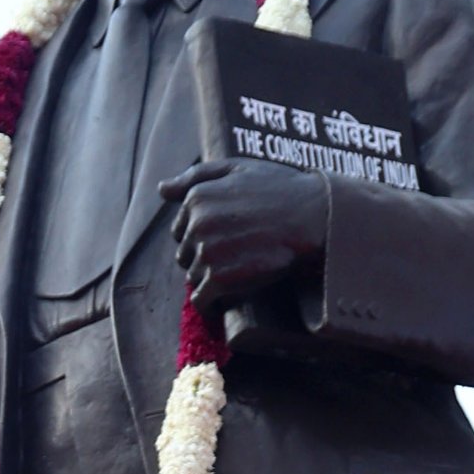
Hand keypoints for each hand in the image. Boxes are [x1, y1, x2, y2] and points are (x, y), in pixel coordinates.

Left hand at [158, 159, 328, 315]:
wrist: (312, 216)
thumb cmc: (279, 189)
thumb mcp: (237, 169)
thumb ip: (196, 177)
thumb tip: (162, 189)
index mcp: (196, 198)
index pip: (180, 229)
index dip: (201, 236)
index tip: (226, 236)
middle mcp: (196, 225)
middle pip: (185, 255)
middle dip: (204, 258)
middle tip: (236, 254)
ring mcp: (206, 253)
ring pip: (193, 278)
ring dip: (210, 280)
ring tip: (239, 271)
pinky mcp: (219, 279)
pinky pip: (202, 301)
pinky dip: (211, 304)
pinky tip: (226, 299)